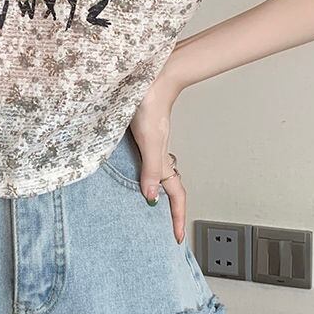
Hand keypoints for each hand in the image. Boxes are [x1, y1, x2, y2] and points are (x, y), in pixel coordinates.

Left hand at [129, 73, 186, 243]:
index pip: (176, 194)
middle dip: (171, 209)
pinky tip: (135, 175)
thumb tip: (151, 197)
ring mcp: (151, 144)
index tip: (177, 237)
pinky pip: (147, 162)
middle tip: (167, 228)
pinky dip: (146, 175)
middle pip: (170, 187)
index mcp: (163, 159)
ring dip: (158, 193)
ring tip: (152, 209)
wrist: (148, 76)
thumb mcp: (149, 140)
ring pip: (159, 175)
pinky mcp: (142, 134)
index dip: (178, 217)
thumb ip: (151, 168)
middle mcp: (158, 154)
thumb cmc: (148, 103)